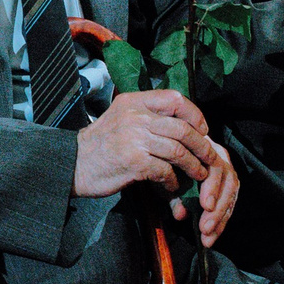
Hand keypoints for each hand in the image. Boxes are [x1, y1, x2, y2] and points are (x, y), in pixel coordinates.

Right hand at [74, 89, 219, 198]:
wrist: (73, 164)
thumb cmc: (100, 144)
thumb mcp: (121, 117)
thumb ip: (146, 115)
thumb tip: (181, 123)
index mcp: (134, 101)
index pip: (174, 98)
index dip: (194, 114)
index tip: (202, 129)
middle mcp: (135, 116)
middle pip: (182, 127)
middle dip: (202, 145)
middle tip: (209, 157)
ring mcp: (134, 139)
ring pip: (178, 150)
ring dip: (193, 165)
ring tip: (198, 173)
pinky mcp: (134, 162)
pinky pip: (165, 170)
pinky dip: (174, 180)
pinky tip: (173, 185)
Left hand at [165, 137, 239, 246]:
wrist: (171, 148)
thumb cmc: (167, 160)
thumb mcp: (165, 175)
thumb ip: (173, 193)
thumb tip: (181, 214)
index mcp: (204, 150)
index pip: (215, 168)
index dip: (212, 188)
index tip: (206, 207)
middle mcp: (219, 157)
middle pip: (228, 183)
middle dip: (219, 209)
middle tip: (206, 229)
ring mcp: (226, 169)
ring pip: (231, 194)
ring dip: (221, 218)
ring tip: (209, 236)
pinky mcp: (228, 183)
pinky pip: (230, 202)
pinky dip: (221, 220)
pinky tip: (213, 233)